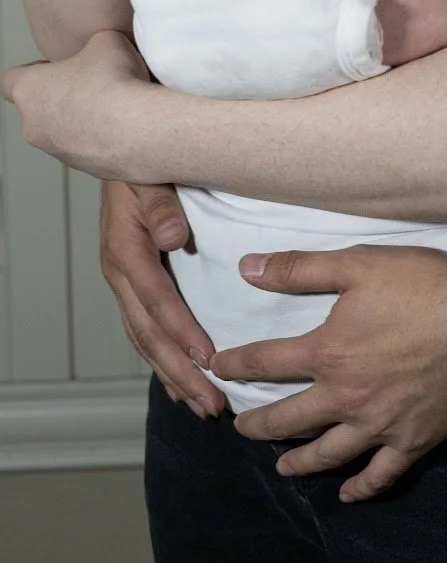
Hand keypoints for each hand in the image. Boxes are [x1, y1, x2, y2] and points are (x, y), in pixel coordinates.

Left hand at [1, 31, 149, 175]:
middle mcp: (34, 126)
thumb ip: (93, 44)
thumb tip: (102, 48)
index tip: (51, 67)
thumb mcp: (105, 39)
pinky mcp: (86, 169)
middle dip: (63, 96)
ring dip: (84, 120)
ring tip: (117, 104)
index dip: (31, 71)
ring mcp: (58, 152)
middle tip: (93, 83)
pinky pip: (90, 149)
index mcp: (29, 91)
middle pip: (38, 108)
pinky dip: (105, 139)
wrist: (139, 128)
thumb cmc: (114, 83)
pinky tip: (129, 123)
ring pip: (63, 132)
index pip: (8, 80)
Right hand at [100, 181, 224, 418]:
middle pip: (149, 333)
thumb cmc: (143, 165)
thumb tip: (174, 237)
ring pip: (146, 340)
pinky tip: (181, 382)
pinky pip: (145, 330)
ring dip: (174, 375)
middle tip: (211, 403)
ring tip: (201, 406)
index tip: (207, 357)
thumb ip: (161, 206)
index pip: (156, 298)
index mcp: (125, 250)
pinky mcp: (133, 285)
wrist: (122, 156)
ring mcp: (124, 283)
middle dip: (180, 371)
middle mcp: (121, 273)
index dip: (181, 329)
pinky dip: (163, 359)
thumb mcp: (150, 174)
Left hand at [209, 245, 446, 500]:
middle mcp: (346, 396)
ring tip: (282, 467)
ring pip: (328, 453)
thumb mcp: (360, 264)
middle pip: (289, 418)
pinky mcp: (412, 441)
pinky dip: (360, 488)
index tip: (220, 367)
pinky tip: (348, 494)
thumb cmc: (426, 287)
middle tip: (242, 427)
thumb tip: (248, 268)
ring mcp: (379, 425)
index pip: (267, 362)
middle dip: (259, 424)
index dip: (238, 365)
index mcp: (329, 352)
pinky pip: (379, 475)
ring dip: (299, 462)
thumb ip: (302, 268)